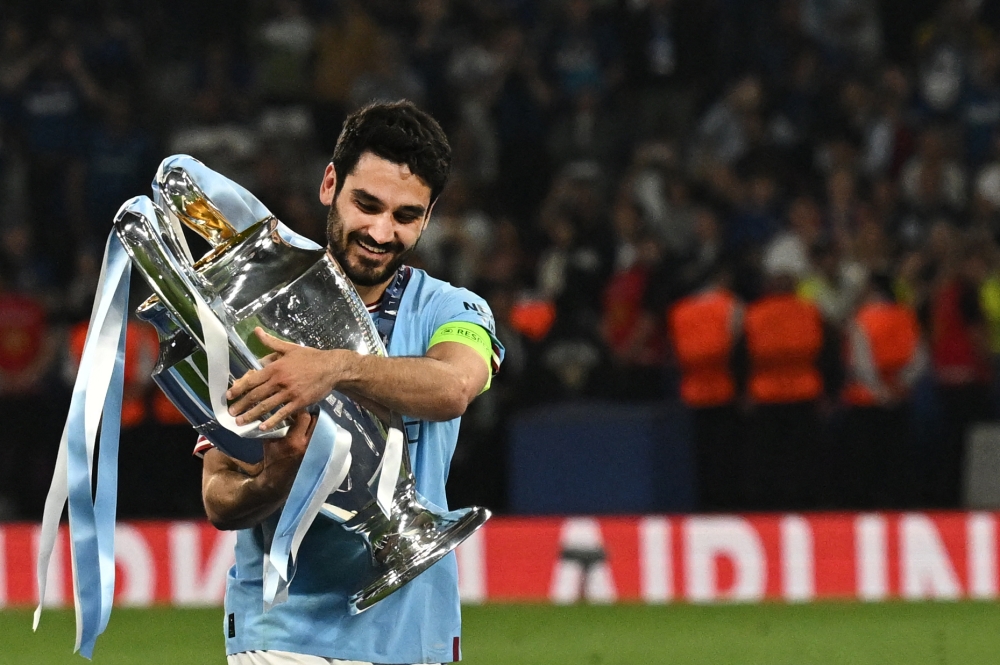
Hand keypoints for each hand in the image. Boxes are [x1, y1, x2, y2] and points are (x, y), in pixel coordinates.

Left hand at [227, 328, 348, 431]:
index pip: (252, 380)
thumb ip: (271, 343)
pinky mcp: (299, 402)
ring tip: (240, 422)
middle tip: (230, 413)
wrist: (331, 367)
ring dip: (252, 415)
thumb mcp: (289, 348)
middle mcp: (279, 381)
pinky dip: (272, 421)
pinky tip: (263, 427)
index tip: (229, 395)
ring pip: (266, 406)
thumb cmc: (310, 357)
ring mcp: (289, 393)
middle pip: (256, 395)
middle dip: (242, 405)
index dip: (239, 388)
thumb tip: (257, 331)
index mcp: (275, 367)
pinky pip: (283, 413)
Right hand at [259, 410, 316, 478]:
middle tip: (302, 414)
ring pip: (320, 429)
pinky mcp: (316, 453)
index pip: (304, 417)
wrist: (278, 478)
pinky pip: (319, 437)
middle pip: (315, 421)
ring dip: (314, 423)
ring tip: (306, 422)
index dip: (300, 410)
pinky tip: (309, 431)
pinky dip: (315, 432)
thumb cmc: (271, 458)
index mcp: (294, 440)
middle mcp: (306, 444)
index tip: (295, 409)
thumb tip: (273, 412)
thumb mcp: (269, 441)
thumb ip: (273, 426)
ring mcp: (313, 449)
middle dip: (309, 415)